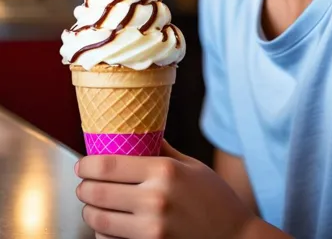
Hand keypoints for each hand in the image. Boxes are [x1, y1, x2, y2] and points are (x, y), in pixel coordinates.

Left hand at [75, 140, 255, 238]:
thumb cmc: (216, 200)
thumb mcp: (192, 167)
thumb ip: (163, 151)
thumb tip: (138, 135)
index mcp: (165, 171)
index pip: (109, 165)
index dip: (88, 165)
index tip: (83, 165)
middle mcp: (155, 199)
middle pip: (98, 193)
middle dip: (84, 189)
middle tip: (84, 185)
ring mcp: (152, 229)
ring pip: (100, 220)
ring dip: (90, 212)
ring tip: (93, 206)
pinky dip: (104, 233)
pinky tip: (109, 226)